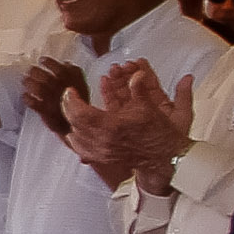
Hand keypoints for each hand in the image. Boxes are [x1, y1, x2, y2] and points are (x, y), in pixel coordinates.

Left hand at [20, 57, 90, 132]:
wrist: (80, 124)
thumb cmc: (80, 103)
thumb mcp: (82, 86)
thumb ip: (75, 73)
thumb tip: (66, 63)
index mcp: (73, 81)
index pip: (58, 67)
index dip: (48, 62)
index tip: (42, 60)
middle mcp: (62, 88)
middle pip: (43, 76)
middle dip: (34, 71)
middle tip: (30, 70)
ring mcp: (53, 100)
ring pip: (36, 87)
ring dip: (28, 82)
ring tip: (25, 80)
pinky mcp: (46, 111)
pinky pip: (32, 102)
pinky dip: (26, 98)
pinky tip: (25, 96)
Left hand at [67, 63, 194, 189]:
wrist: (165, 156)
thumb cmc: (159, 134)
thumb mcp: (150, 107)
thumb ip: (140, 89)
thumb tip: (137, 74)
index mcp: (113, 126)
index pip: (81, 113)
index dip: (72, 100)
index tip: (70, 91)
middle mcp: (104, 140)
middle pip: (75, 124)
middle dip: (68, 108)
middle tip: (69, 97)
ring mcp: (103, 152)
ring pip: (75, 137)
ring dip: (71, 123)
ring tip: (71, 111)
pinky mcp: (104, 159)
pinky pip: (82, 151)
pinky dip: (76, 141)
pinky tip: (74, 134)